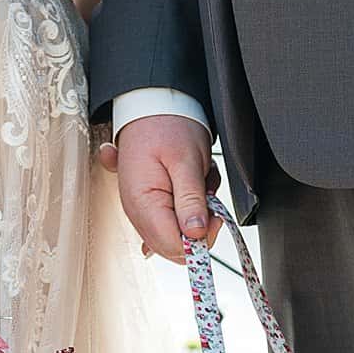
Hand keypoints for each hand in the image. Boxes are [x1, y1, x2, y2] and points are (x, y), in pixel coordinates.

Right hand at [108, 114, 222, 263]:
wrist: (152, 105)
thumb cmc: (167, 125)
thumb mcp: (186, 160)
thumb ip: (191, 200)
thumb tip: (196, 234)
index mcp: (143, 203)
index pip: (173, 246)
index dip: (199, 239)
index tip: (215, 216)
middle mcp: (138, 213)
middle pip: (174, 247)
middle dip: (199, 228)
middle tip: (209, 197)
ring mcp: (144, 212)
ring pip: (179, 235)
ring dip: (197, 214)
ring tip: (199, 182)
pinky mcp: (151, 207)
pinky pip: (176, 223)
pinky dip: (191, 209)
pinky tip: (191, 189)